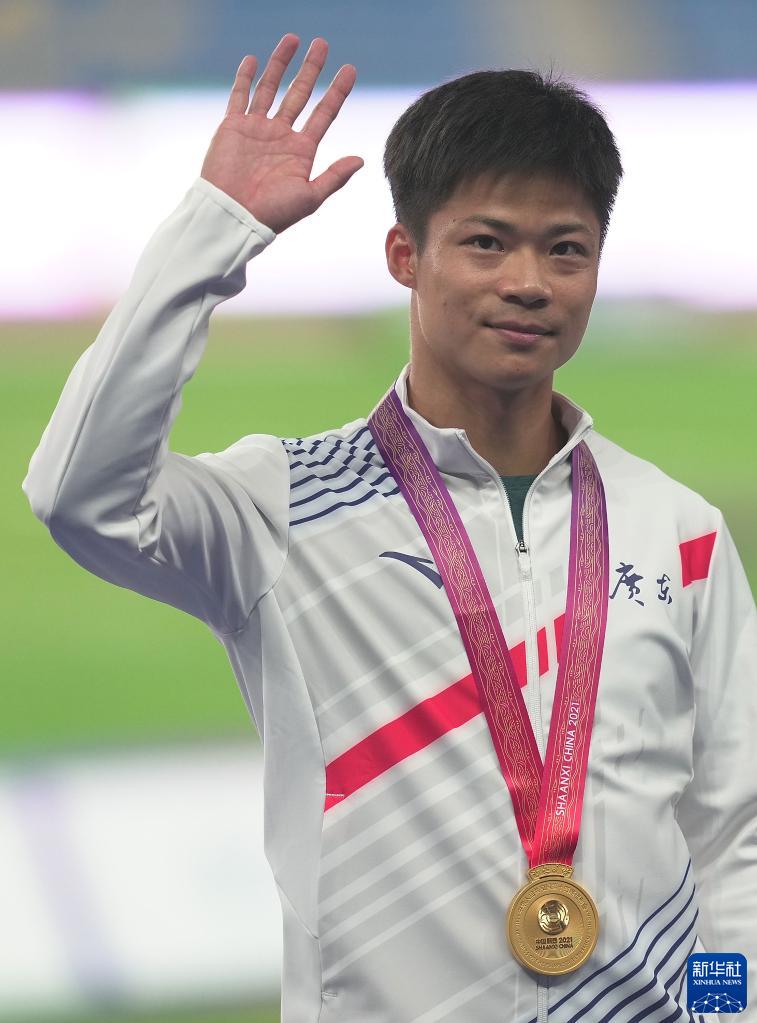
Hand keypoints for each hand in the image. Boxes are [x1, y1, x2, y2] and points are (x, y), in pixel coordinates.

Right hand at [200, 34, 362, 233]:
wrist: (233, 216)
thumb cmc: (272, 214)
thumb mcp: (310, 197)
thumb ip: (334, 177)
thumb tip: (360, 160)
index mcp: (301, 151)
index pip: (324, 113)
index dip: (337, 91)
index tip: (349, 69)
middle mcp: (281, 136)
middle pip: (299, 94)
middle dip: (311, 69)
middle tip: (322, 44)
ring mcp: (257, 129)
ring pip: (271, 88)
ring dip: (281, 64)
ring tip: (293, 39)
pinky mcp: (233, 127)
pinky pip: (240, 96)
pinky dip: (246, 77)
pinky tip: (253, 59)